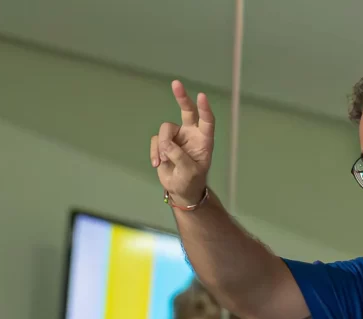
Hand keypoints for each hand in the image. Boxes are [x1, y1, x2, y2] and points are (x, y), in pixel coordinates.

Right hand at [150, 80, 214, 204]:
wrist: (180, 190)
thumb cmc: (191, 181)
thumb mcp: (189, 172)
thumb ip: (179, 157)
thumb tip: (166, 144)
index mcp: (204, 140)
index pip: (207, 121)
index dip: (204, 109)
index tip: (201, 96)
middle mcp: (191, 134)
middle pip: (187, 111)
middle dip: (182, 97)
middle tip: (176, 83)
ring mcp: (176, 137)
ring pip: (165, 130)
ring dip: (163, 146)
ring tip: (165, 161)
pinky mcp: (163, 142)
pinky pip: (156, 140)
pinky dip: (155, 152)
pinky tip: (157, 164)